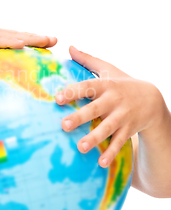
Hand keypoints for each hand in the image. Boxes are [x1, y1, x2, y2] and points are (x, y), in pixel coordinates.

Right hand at [0, 27, 56, 73]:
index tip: (48, 46)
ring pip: (10, 35)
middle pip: (17, 35)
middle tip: (55, 39)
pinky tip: (23, 43)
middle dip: (36, 36)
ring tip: (46, 39)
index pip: (14, 41)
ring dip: (29, 36)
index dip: (31, 42)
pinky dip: (9, 41)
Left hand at [55, 46, 161, 167]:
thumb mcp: (108, 69)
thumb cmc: (121, 83)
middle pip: (95, 110)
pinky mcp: (128, 130)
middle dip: (80, 117)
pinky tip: (100, 163)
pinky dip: (111, 153)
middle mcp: (114, 101)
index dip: (72, 92)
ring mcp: (122, 117)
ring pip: (107, 129)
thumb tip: (69, 46)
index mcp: (106, 86)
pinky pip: (119, 143)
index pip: (87, 87)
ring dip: (94, 138)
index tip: (57, 98)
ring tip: (80, 147)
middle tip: (63, 125)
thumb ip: (87, 60)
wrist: (151, 100)